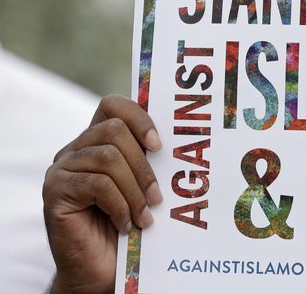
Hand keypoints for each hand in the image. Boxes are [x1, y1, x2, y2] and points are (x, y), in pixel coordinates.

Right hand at [43, 95, 162, 293]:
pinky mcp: (54, 192)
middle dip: (143, 164)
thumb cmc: (128, 224)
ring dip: (135, 189)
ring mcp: (62, 169)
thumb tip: (183, 142)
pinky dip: (119, 205)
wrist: (100, 269)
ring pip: (108, 158)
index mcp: (97, 140)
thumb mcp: (143, 185)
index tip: (160, 145)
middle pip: (114, 130)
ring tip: (145, 215)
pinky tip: (125, 224)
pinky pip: (97, 185)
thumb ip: (151, 159)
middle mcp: (75, 149)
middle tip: (158, 196)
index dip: (139, 117)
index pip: (113, 105)